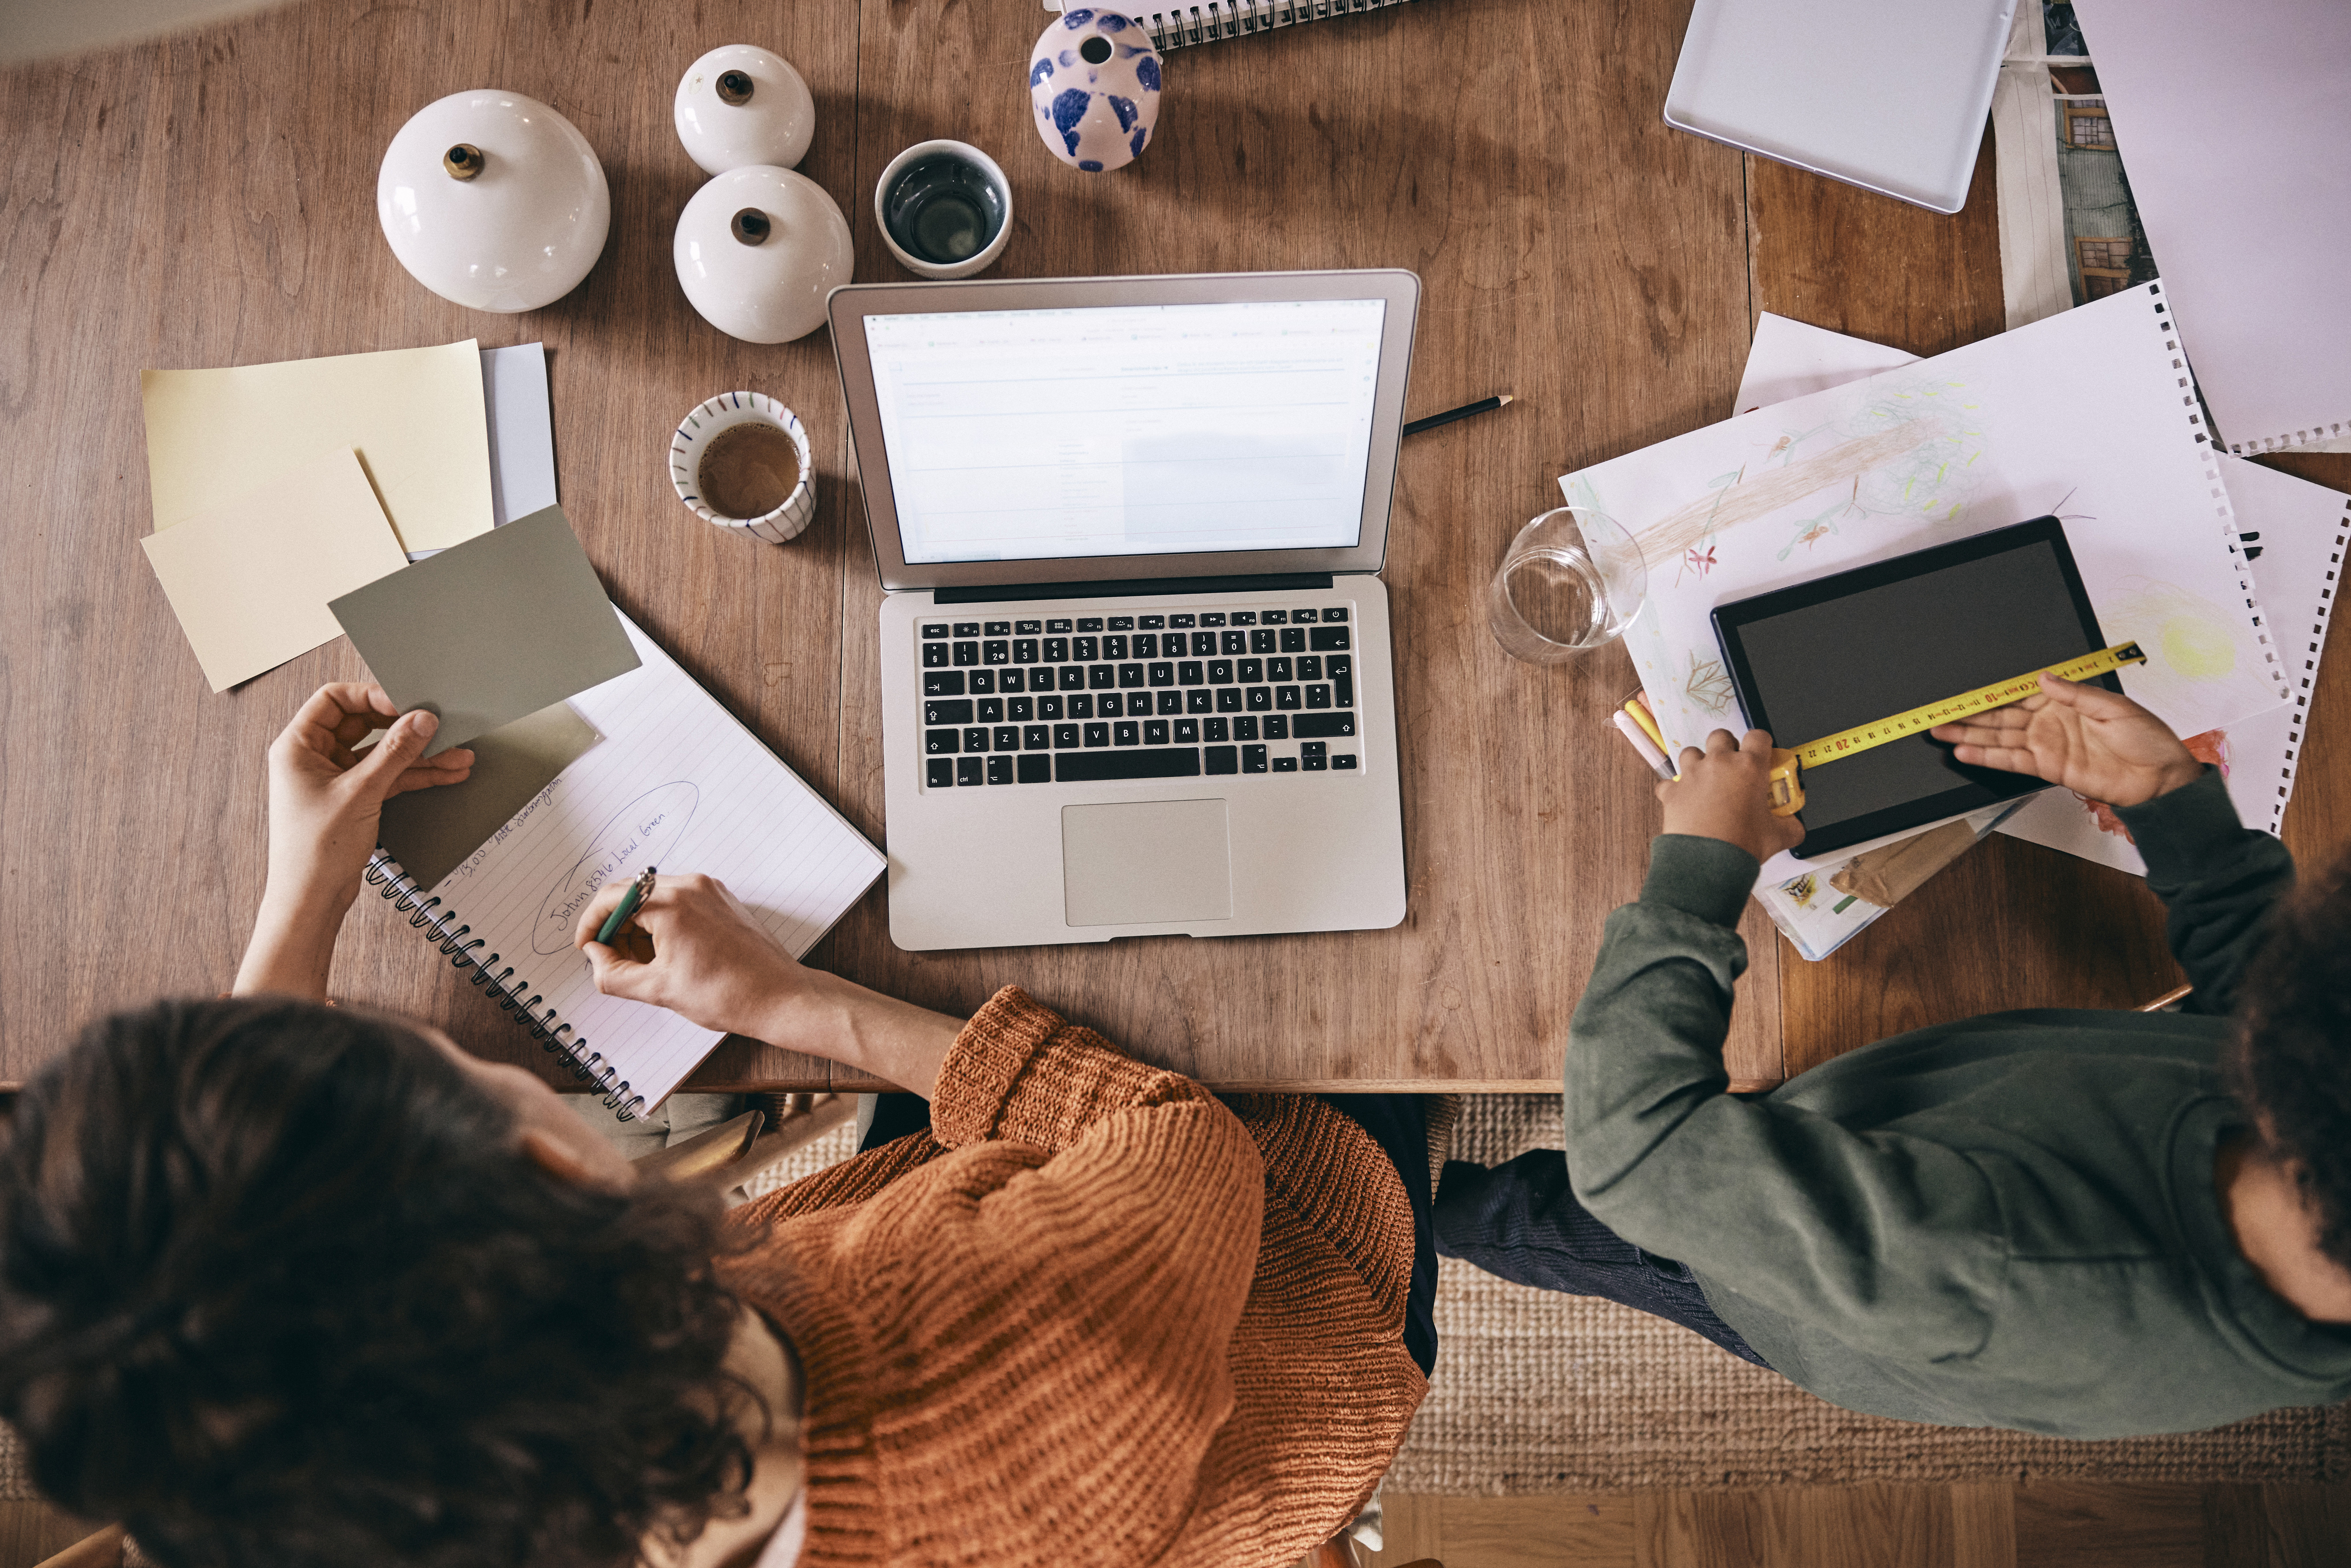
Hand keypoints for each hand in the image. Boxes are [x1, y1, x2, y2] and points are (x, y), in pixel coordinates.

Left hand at [263, 685, 473, 909]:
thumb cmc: (314, 850)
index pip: (335, 699)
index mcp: (298, 746)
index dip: (372, 696)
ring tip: (457, 754)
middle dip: (405, 727)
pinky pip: (388, 776)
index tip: (406, 704)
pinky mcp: (353, 797)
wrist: (311, 898)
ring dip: (419, 754)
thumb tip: (422, 720)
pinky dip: (415, 774)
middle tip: (438, 726)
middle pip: (365, 724)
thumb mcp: (361, 793)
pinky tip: (445, 773)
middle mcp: (314, 757)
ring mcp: (335, 777)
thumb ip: (395, 752)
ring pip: (382, 753)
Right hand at [575, 874, 821, 1039]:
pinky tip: (667, 955)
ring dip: (639, 926)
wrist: (778, 997)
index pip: (611, 898)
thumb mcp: (657, 990)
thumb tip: (595, 958)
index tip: (586, 947)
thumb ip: (613, 973)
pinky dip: (663, 923)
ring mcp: (710, 890)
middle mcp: (692, 886)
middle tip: (613, 960)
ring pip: (654, 898)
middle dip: (615, 927)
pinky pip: (679, 902)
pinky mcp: (722, 900)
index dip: (591, 924)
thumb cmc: (728, 994)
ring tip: (645, 964)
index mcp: (672, 903)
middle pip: (631, 894)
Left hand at [1657, 729, 1806, 863]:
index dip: (1761, 742)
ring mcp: (1692, 775)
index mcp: (1749, 767)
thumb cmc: (1741, 844)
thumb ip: (1791, 826)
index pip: (1758, 736)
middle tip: (1733, 765)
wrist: (1708, 862)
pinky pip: (1668, 783)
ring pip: (1691, 752)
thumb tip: (1795, 827)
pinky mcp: (1672, 792)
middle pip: (1720, 735)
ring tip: (1707, 780)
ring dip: (1698, 761)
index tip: (1761, 754)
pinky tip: (1684, 801)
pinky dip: (1675, 790)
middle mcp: (1719, 763)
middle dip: (1727, 746)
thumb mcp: (1778, 836)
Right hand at [1929, 671, 2201, 807]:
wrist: (2159, 779)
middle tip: (1939, 715)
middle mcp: (2050, 722)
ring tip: (1942, 733)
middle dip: (1968, 716)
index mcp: (2064, 701)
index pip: (2018, 694)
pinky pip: (2011, 761)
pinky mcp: (2048, 767)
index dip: (1990, 693)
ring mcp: (2046, 745)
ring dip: (1970, 737)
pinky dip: (1988, 758)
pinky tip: (1967, 753)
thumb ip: (2074, 693)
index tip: (1965, 692)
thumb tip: (2042, 678)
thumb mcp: (2114, 706)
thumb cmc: (2147, 740)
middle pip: (2000, 717)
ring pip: (1999, 739)